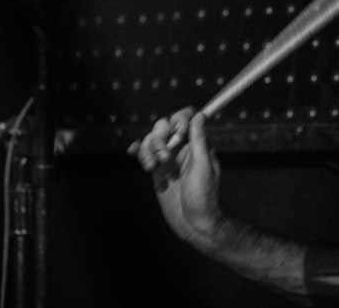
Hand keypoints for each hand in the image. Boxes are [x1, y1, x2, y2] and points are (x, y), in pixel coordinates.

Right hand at [128, 107, 222, 245]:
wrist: (194, 223)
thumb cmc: (204, 197)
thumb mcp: (203, 167)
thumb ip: (199, 141)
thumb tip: (199, 116)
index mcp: (197, 143)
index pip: (187, 117)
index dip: (178, 119)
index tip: (177, 132)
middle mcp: (183, 147)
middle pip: (165, 125)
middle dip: (159, 137)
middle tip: (164, 157)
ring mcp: (169, 158)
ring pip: (151, 139)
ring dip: (147, 148)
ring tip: (152, 166)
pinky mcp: (158, 169)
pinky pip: (144, 153)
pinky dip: (138, 151)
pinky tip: (134, 154)